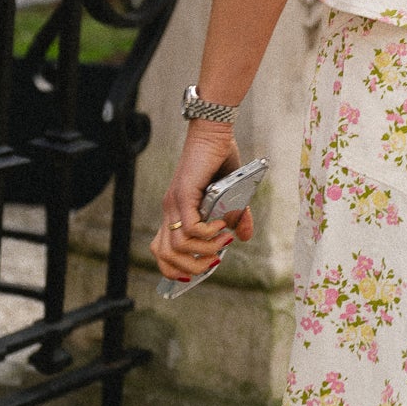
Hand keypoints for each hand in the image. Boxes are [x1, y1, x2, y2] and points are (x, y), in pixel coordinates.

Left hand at [150, 121, 255, 284]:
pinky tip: (222, 226)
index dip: (175, 269)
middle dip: (190, 269)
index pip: (161, 251)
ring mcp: (174, 203)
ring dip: (205, 250)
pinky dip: (208, 233)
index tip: (199, 271)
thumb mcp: (232, 195)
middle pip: (165, 256)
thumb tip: (245, 238)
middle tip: (215, 261)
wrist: (215, 133)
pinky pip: (190, 228)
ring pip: (178, 246)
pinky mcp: (184, 194)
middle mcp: (169, 210)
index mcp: (175, 213)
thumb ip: (237, 217)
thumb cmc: (220, 160)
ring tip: (223, 241)